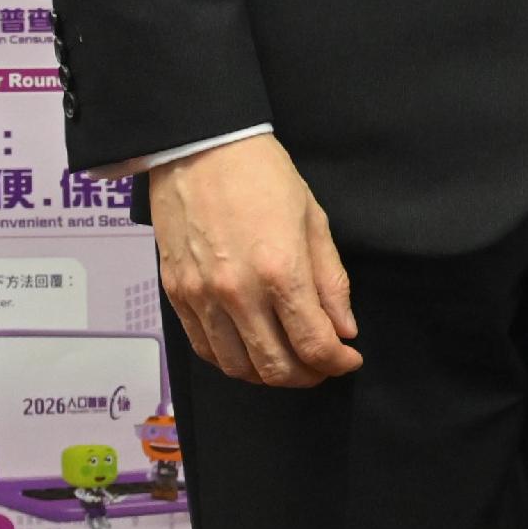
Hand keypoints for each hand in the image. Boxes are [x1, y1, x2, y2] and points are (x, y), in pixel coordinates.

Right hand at [152, 134, 360, 387]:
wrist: (201, 152)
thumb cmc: (263, 178)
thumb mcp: (314, 222)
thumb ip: (331, 282)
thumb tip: (344, 328)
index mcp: (280, 271)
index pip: (314, 343)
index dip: (338, 361)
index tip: (350, 358)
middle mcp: (238, 293)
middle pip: (274, 366)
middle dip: (307, 376)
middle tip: (324, 366)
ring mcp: (202, 298)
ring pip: (236, 367)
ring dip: (269, 375)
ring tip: (291, 361)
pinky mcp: (176, 296)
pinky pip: (205, 348)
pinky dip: (232, 360)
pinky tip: (252, 350)